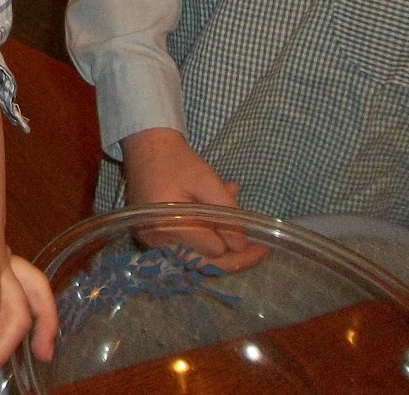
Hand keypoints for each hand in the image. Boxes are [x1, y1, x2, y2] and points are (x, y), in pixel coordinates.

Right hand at [121, 128, 266, 271]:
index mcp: (172, 226)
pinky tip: (218, 221)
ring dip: (220, 244)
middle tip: (261, 252)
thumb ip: (227, 213)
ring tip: (242, 229)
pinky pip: (184, 246)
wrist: (146, 146)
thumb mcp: (208, 181)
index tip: (262, 246)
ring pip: (196, 256)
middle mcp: (159, 241)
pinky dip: (204, 237)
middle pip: (204, 263)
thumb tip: (241, 245)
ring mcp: (153, 241)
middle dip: (234, 257)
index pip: (213, 251)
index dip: (238, 248)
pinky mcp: (153, 236)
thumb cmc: (177, 161)